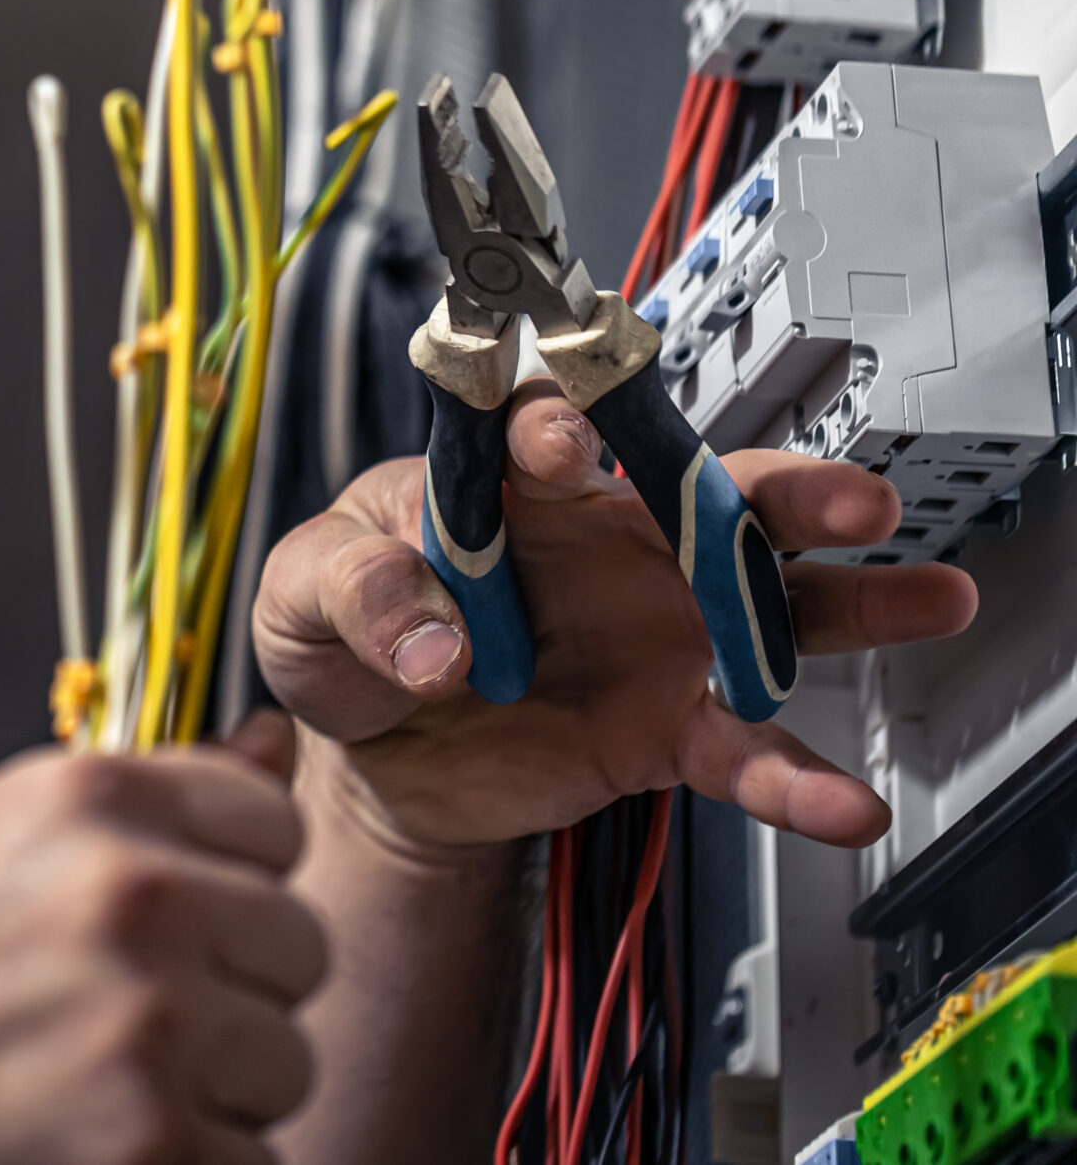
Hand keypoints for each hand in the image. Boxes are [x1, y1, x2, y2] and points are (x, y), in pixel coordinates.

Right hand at [0, 718, 322, 1164]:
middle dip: (233, 983)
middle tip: (137, 1011)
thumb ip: (138, 783)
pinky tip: (111, 1139)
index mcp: (89, 801)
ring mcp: (150, 1031)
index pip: (271, 821)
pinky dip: (196, 1161)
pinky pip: (256, 1156)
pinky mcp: (157, 1148)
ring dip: (220, 1083)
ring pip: (285, 1057)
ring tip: (115, 1079)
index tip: (181, 914)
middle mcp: (132, 901)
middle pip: (298, 941)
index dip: (230, 874)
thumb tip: (273, 741)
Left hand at [254, 380, 976, 850]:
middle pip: (706, 497)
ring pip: (765, 607)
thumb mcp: (302, 594)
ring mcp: (650, 631)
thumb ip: (354, 592)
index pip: (547, 432)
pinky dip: (791, 778)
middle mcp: (604, 540)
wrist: (372, 748)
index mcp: (508, 482)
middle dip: (782, 489)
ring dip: (850, 602)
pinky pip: (738, 748)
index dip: (556, 430)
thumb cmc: (345, 629)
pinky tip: (841, 802)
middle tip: (845, 494)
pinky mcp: (660, 725)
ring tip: (930, 595)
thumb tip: (425, 643)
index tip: (557, 443)